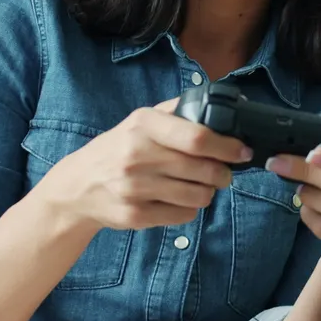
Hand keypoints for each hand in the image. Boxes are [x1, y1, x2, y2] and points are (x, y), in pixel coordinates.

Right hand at [36, 98, 245, 231]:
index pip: (197, 137)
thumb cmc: (118, 148)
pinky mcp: (135, 215)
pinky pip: (182, 215)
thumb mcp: (140, 121)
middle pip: (203, 170)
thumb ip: (176, 111)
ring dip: (208, 192)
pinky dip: (189, 209)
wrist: (77, 186)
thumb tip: (221, 105)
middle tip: (224, 173)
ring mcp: (134, 188)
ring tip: (202, 186)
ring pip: (198, 196)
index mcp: (143, 125)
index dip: (227, 147)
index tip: (243, 151)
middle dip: (223, 173)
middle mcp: (137, 155)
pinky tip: (179, 199)